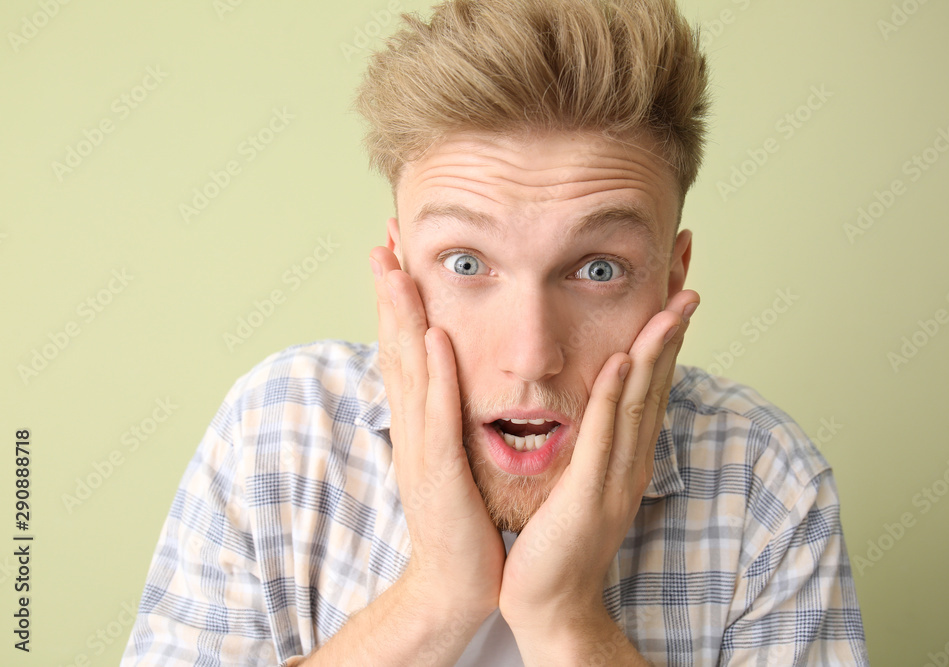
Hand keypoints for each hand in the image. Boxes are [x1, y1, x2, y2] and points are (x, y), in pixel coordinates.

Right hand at [369, 246, 505, 624]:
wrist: (454, 582)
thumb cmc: (460, 519)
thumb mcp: (450, 457)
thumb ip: (447, 417)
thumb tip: (451, 378)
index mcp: (416, 422)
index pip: (403, 350)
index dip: (396, 302)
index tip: (396, 255)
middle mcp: (410, 427)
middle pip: (395, 349)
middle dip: (389, 293)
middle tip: (384, 241)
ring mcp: (420, 448)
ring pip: (409, 372)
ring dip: (403, 318)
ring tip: (398, 269)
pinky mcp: (439, 473)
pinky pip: (438, 416)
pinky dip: (435, 374)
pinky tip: (436, 336)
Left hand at [498, 288, 699, 651]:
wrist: (551, 603)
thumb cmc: (557, 538)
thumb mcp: (581, 477)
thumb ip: (592, 439)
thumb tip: (595, 400)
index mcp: (627, 452)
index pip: (650, 379)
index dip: (664, 331)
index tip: (673, 284)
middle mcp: (631, 459)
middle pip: (657, 380)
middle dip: (672, 325)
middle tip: (688, 271)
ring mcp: (615, 477)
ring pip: (639, 400)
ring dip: (656, 349)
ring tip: (672, 303)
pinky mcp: (588, 496)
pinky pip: (602, 438)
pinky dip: (613, 397)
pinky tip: (621, 361)